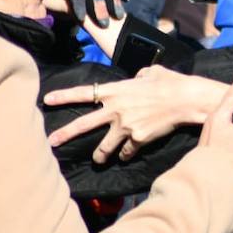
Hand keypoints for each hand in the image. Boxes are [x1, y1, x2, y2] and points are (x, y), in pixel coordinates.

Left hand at [43, 66, 228, 161]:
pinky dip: (128, 154)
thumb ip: (138, 77)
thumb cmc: (170, 82)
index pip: (84, 93)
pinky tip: (129, 154)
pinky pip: (127, 151)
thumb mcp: (150, 72)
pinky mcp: (137, 139)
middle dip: (64, 134)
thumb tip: (137, 79)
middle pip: (83, 124)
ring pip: (104, 147)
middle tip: (50, 142)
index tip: (47, 100)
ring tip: (97, 160)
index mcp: (116, 90)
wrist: (186, 100)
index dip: (64, 96)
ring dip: (99, 155)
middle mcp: (116, 109)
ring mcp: (125, 126)